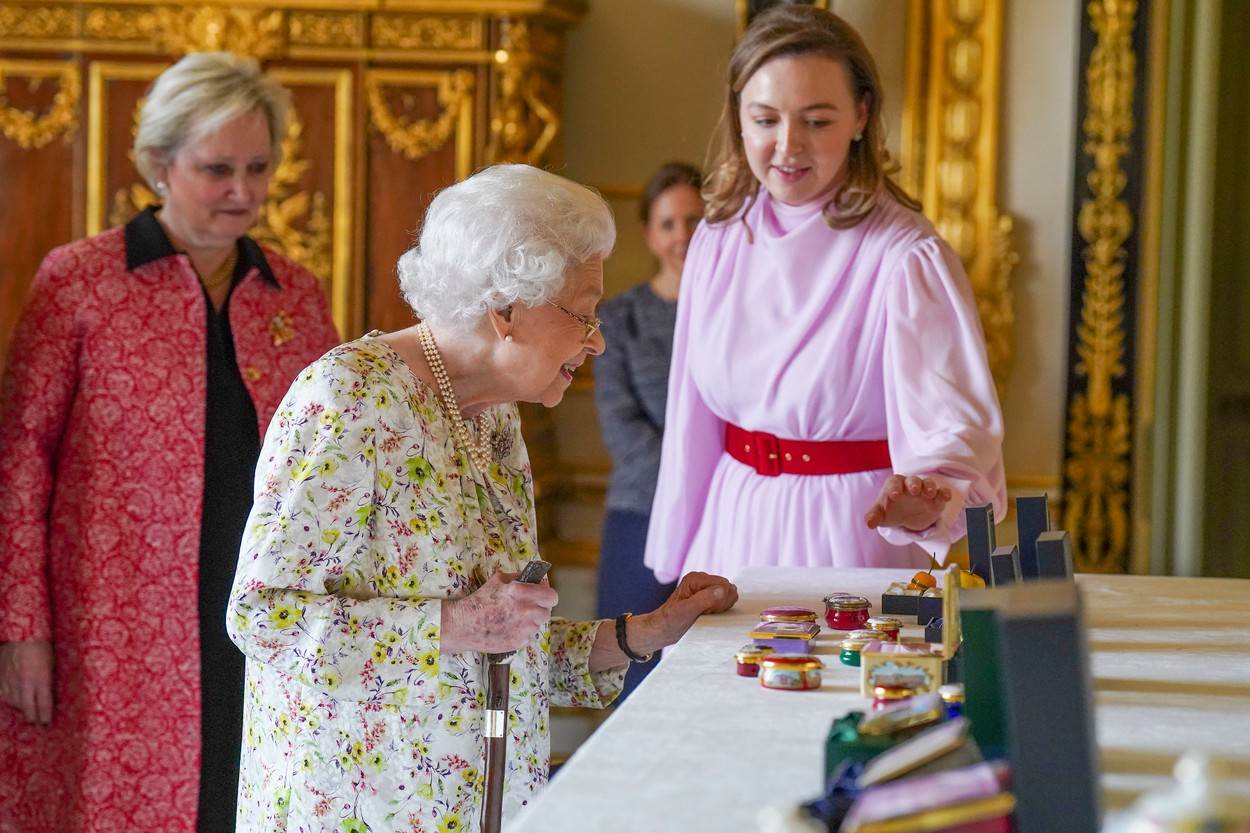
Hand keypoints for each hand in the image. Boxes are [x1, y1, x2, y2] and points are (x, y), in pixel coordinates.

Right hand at [0, 640, 54, 724]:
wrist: (23, 636)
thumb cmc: (43, 648)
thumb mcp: (52, 666)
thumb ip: (49, 683)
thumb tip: (51, 699)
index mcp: (41, 679)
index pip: (43, 705)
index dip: (45, 717)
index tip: (47, 724)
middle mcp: (25, 683)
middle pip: (27, 708)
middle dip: (33, 718)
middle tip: (37, 723)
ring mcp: (10, 681)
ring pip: (14, 703)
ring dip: (21, 708)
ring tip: (28, 710)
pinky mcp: (0, 678)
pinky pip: (3, 695)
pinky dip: (10, 698)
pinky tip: (15, 699)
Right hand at [440, 570, 558, 653]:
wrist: (464, 625)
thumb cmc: (480, 600)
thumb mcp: (499, 580)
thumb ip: (519, 578)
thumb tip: (535, 580)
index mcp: (523, 592)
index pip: (551, 596)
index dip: (546, 594)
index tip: (540, 594)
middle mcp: (527, 611)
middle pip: (547, 611)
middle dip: (539, 608)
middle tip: (527, 607)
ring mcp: (525, 629)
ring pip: (538, 625)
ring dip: (531, 621)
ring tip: (514, 619)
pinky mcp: (520, 643)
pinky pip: (529, 636)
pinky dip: (522, 633)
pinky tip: (509, 628)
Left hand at [634, 572, 738, 654]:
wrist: (663, 630)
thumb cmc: (671, 621)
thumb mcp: (686, 612)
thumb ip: (704, 599)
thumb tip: (722, 590)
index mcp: (696, 578)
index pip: (724, 585)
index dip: (720, 601)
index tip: (705, 611)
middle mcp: (702, 580)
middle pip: (728, 589)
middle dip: (721, 604)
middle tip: (704, 613)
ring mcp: (706, 589)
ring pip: (728, 596)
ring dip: (721, 608)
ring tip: (705, 615)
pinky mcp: (708, 598)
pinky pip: (725, 602)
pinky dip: (720, 611)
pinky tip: (707, 616)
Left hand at [864, 474, 951, 531]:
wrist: (904, 516)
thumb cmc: (890, 510)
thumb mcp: (881, 514)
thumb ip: (873, 516)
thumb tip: (869, 523)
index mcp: (895, 486)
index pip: (894, 483)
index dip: (894, 488)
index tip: (894, 496)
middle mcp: (910, 486)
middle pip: (913, 480)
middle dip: (914, 484)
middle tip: (914, 490)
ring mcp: (924, 492)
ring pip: (928, 484)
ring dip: (929, 487)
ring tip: (929, 494)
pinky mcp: (936, 500)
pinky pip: (942, 493)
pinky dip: (944, 493)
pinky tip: (945, 497)